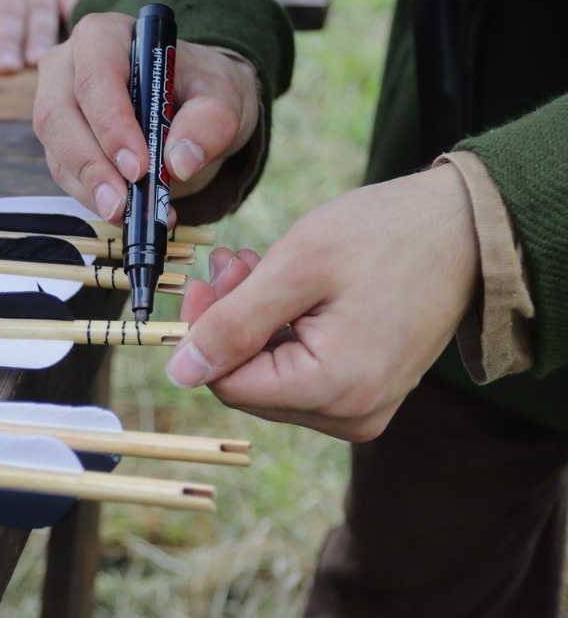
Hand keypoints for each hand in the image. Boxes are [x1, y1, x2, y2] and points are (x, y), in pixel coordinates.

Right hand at [33, 13, 259, 223]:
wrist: (194, 107)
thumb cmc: (202, 90)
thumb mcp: (224, 97)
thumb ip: (210, 122)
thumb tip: (179, 162)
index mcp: (106, 37)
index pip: (96, 77)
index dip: (112, 124)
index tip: (139, 168)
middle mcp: (69, 67)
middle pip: (59, 116)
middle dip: (91, 166)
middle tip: (123, 204)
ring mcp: (58, 105)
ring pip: (58, 152)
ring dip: (92, 190)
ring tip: (132, 215)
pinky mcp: (60, 143)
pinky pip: (66, 175)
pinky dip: (94, 199)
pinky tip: (128, 212)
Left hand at [166, 165, 480, 440]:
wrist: (465, 229)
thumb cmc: (386, 237)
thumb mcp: (297, 268)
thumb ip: (233, 324)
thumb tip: (179, 374)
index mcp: (335, 390)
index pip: (229, 384)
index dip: (204, 333)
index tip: (207, 278)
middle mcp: (350, 415)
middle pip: (249, 383)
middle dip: (230, 323)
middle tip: (233, 262)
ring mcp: (362, 409)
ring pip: (270, 377)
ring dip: (252, 321)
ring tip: (255, 266)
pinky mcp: (365, 393)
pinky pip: (301, 373)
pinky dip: (281, 331)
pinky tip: (280, 288)